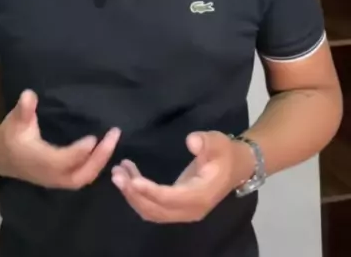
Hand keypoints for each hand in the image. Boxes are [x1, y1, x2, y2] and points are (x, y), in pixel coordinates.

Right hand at [0, 89, 120, 188]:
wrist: (1, 156)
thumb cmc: (11, 134)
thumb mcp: (15, 119)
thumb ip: (24, 109)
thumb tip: (29, 95)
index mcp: (38, 161)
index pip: (62, 161)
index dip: (78, 152)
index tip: (94, 138)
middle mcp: (49, 175)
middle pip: (79, 175)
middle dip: (99, 158)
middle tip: (114, 135)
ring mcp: (55, 181)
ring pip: (83, 178)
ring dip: (100, 161)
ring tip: (112, 140)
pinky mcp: (60, 180)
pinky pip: (82, 177)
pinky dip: (95, 166)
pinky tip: (105, 150)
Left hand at [111, 131, 254, 222]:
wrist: (236, 166)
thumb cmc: (225, 153)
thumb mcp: (218, 142)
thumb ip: (205, 142)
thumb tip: (191, 141)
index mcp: (200, 196)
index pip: (170, 198)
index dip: (150, 191)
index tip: (131, 180)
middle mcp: (190, 209)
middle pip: (157, 209)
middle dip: (134, 194)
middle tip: (117, 175)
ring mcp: (183, 210)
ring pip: (152, 210)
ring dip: (133, 195)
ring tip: (118, 173)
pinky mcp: (177, 206)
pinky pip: (154, 206)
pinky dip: (138, 194)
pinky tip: (128, 174)